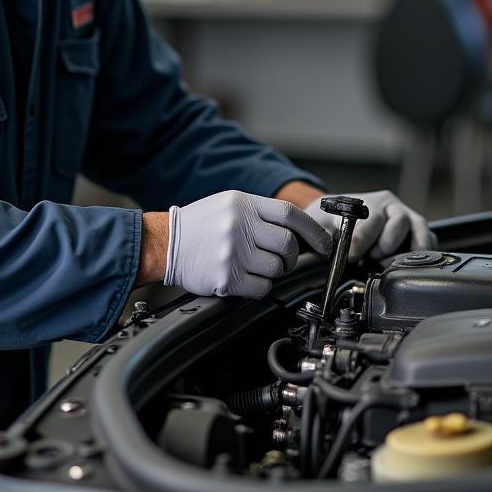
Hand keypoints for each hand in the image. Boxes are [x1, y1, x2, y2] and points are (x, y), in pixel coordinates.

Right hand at [164, 190, 332, 297]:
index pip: (289, 214)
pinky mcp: (227, 277)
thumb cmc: (199, 225)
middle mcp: (239, 225)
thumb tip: (298, 231)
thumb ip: (260, 214)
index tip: (325, 243)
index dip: (313, 230)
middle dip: (291, 257)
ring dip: (272, 272)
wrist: (166, 243)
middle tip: (282, 259)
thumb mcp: (228, 205)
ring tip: (253, 265)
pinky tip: (243, 277)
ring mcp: (233, 252)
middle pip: (288, 245)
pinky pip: (261, 288)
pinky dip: (259, 286)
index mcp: (243, 203)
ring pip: (276, 269)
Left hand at [304, 189, 434, 259]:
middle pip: (399, 222)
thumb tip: (327, 247)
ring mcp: (407, 219)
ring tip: (386, 262)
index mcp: (368, 202)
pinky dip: (421, 255)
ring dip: (405, 251)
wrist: (342, 220)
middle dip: (385, 245)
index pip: (369, 220)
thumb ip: (321, 234)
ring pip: (419, 230)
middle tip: (371, 258)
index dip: (360, 241)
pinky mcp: (418, 233)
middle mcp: (391, 207)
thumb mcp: (321, 226)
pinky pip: (430, 241)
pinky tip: (403, 265)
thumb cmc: (333, 223)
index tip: (352, 255)